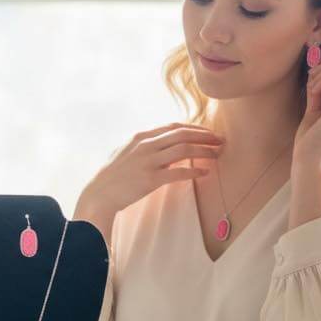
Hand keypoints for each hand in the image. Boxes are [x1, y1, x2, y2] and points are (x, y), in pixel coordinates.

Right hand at [76, 122, 223, 238]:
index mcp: (141, 136)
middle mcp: (146, 145)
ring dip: (204, 151)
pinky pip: (178, 173)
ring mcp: (148, 162)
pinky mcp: (150, 179)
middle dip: (205, 136)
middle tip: (220, 140)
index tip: (208, 132)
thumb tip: (167, 146)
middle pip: (182, 134)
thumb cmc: (114, 174)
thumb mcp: (128, 152)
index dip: (194, 128)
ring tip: (217, 155)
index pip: (174, 126)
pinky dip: (194, 171)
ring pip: (183, 150)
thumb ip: (147, 146)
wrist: (100, 193)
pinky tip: (205, 172)